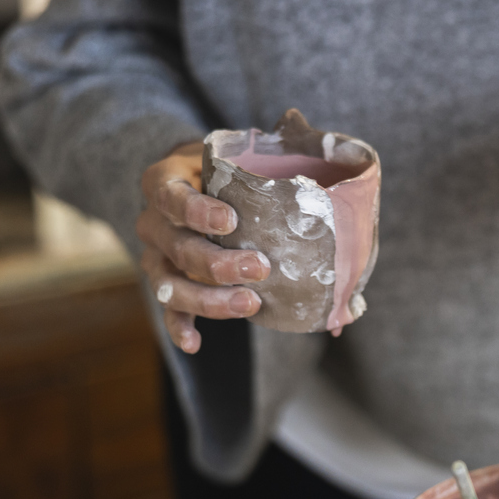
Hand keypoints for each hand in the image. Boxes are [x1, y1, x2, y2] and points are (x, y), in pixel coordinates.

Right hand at [137, 142, 269, 353]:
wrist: (198, 184)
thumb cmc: (230, 171)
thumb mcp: (244, 155)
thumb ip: (280, 162)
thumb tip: (344, 179)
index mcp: (165, 180)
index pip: (171, 195)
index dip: (197, 210)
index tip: (231, 221)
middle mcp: (154, 221)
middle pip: (178, 247)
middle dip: (218, 263)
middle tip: (260, 268)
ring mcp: (156, 256)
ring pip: (171, 284)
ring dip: (209, 298)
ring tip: (249, 304)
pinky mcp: (167, 284)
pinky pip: (167, 310)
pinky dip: (178, 327)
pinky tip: (195, 343)